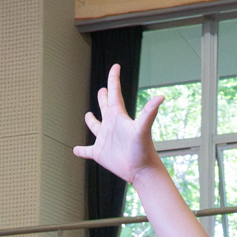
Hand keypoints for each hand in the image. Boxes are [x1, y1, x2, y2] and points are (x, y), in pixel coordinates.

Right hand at [72, 62, 163, 184]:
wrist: (141, 170)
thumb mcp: (142, 128)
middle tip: (102, 89)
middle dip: (103, 97)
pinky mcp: (100, 153)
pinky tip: (75, 150)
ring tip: (88, 115)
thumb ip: (149, 112)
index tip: (115, 66)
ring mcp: (105, 139)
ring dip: (91, 121)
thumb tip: (161, 97)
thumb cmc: (144, 150)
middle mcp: (111, 125)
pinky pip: (87, 151)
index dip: (114, 79)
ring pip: (95, 126)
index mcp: (118, 116)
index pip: (115, 93)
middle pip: (105, 107)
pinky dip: (81, 151)